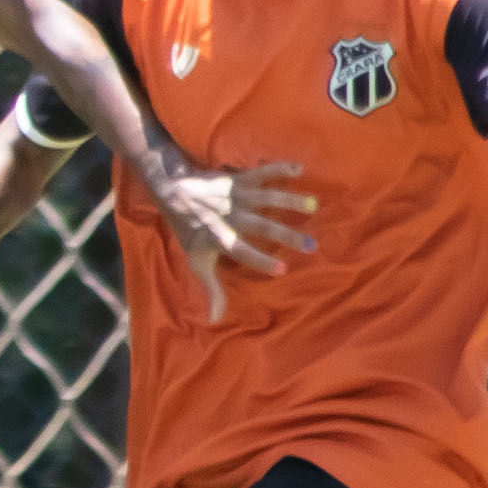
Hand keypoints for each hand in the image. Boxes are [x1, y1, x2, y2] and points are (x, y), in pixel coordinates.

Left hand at [160, 159, 316, 321]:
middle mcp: (230, 216)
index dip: (261, 261)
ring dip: (290, 201)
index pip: (242, 252)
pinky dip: (279, 169)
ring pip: (266, 198)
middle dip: (287, 235)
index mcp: (220, 238)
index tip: (283, 269)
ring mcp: (236, 196)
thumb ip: (211, 289)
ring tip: (313, 206)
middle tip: (312, 245)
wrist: (173, 192)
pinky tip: (299, 169)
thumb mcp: (197, 262)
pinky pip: (261, 172)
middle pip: (261, 226)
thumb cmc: (190, 232)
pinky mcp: (239, 179)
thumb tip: (215, 319)